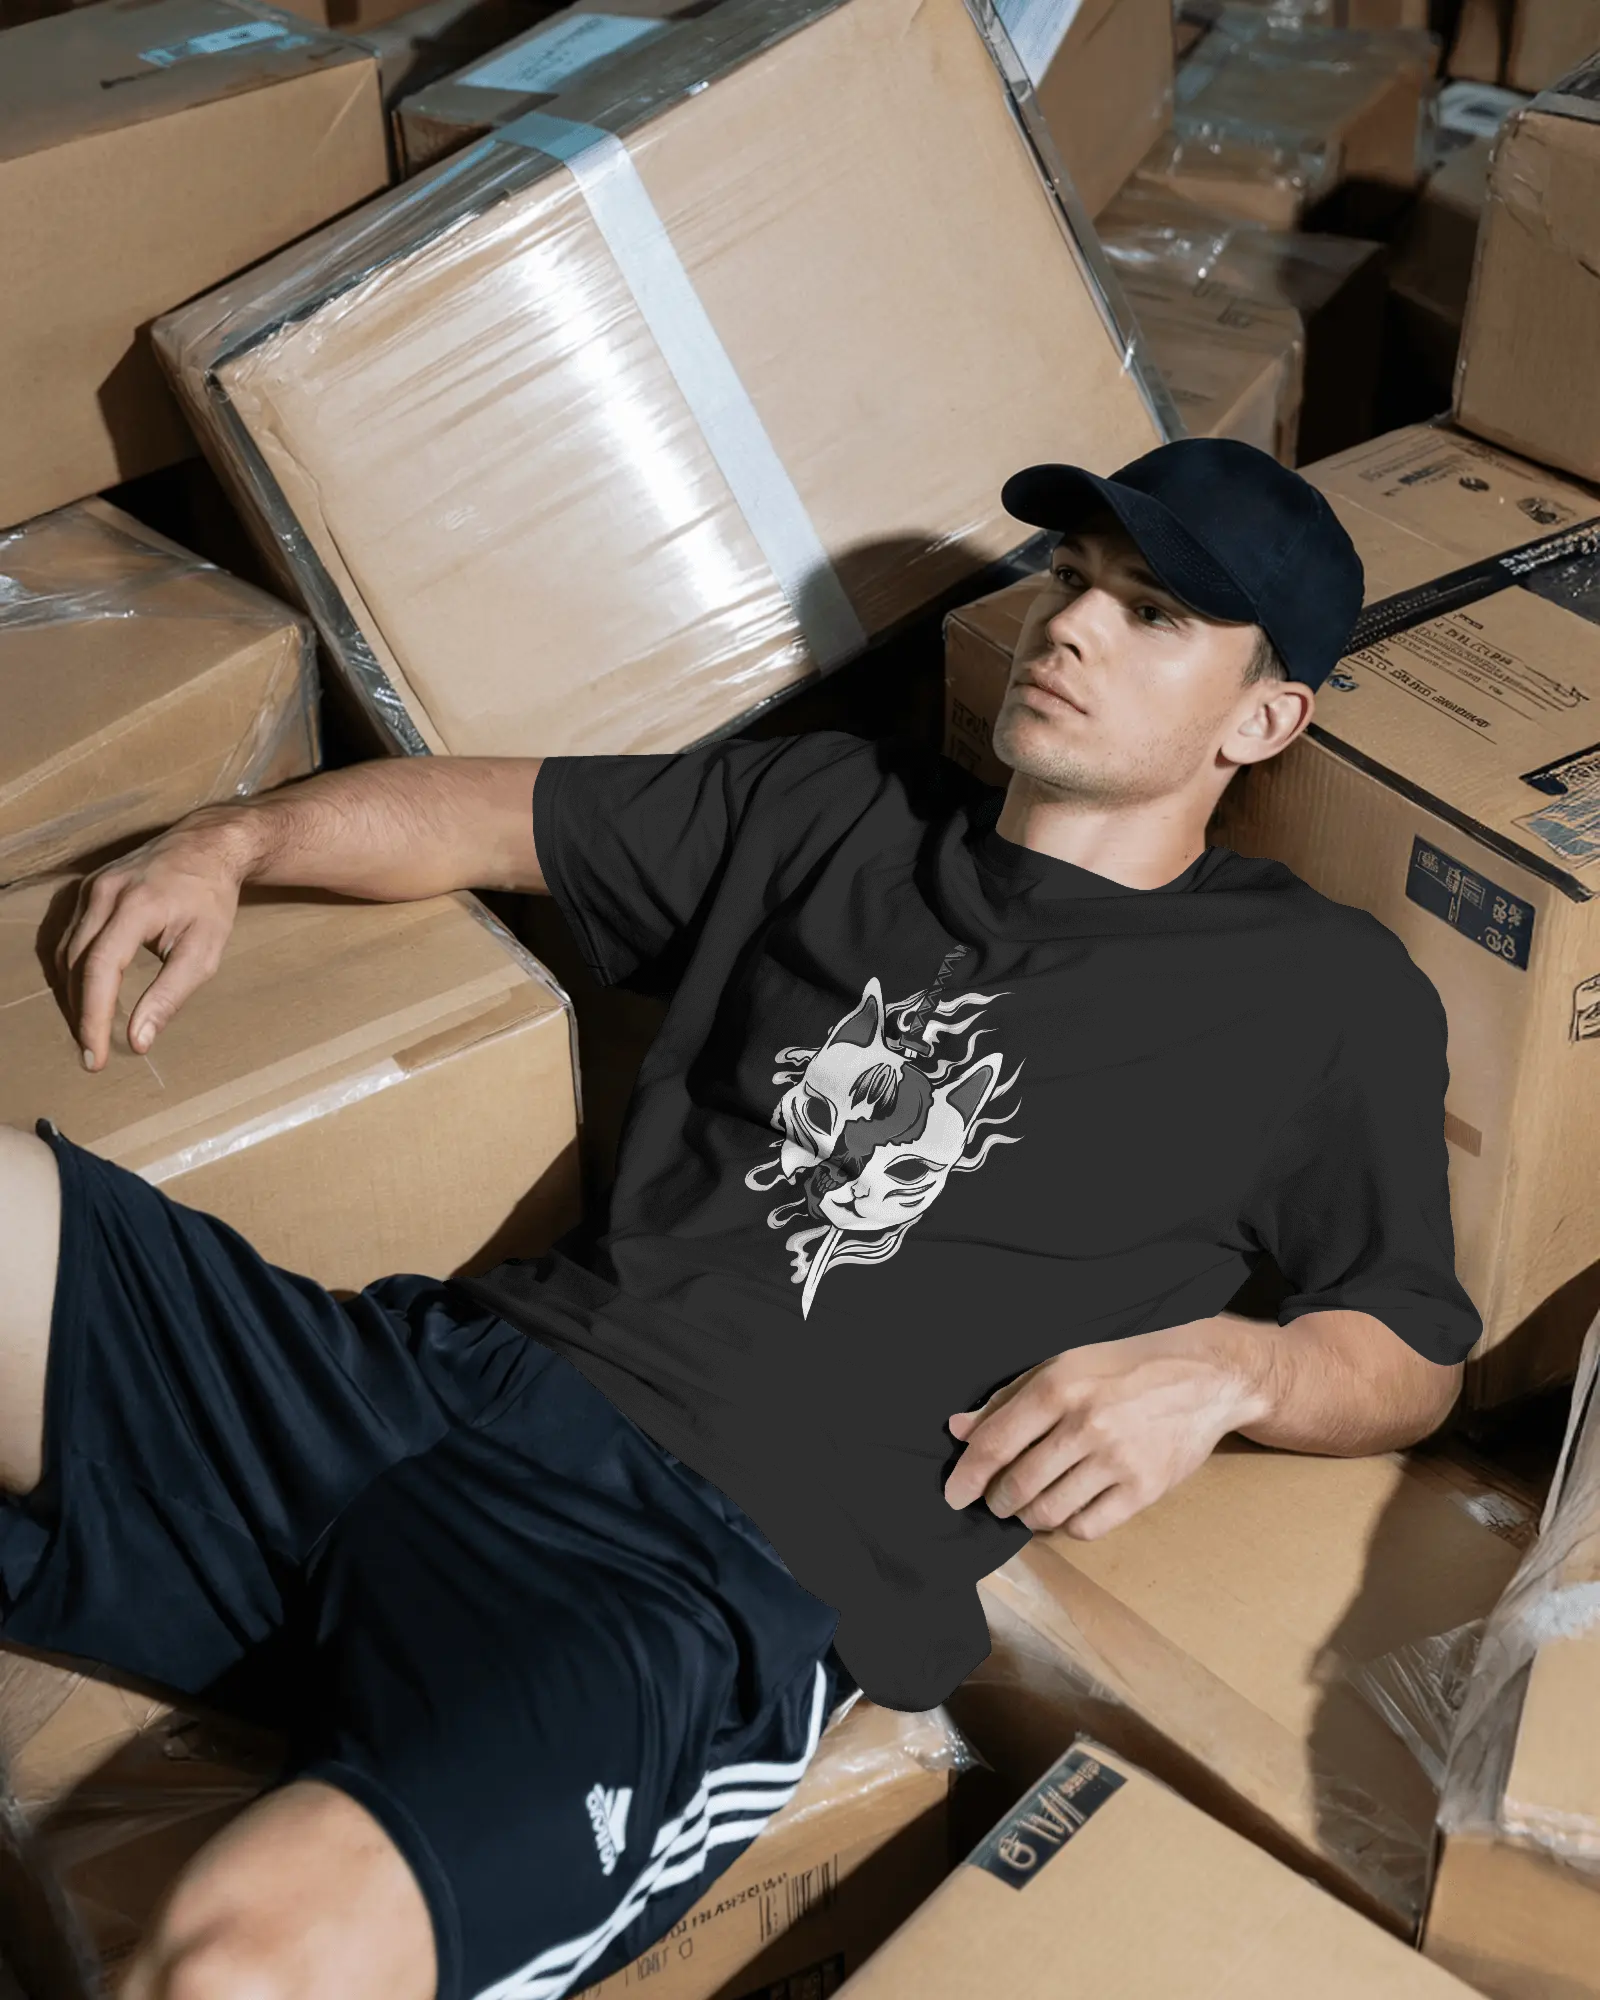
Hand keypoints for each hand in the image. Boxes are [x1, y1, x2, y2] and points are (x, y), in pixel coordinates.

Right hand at [57, 811, 250, 1071]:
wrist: (206, 845)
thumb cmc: (211, 900)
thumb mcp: (204, 951)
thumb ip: (170, 995)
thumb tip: (139, 1040)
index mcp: (135, 907)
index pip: (100, 970)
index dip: (93, 1017)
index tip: (95, 1056)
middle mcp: (103, 894)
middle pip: (75, 964)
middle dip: (80, 1013)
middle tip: (92, 1053)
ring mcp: (90, 888)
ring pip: (64, 952)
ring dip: (72, 994)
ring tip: (88, 1030)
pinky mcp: (87, 888)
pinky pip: (68, 936)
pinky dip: (72, 970)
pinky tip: (83, 994)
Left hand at [942, 1316, 1273, 1539]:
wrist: (1203, 1376)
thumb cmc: (1124, 1366)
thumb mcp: (1063, 1365)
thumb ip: (1008, 1399)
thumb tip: (958, 1429)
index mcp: (1058, 1387)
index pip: (996, 1444)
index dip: (967, 1476)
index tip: (954, 1495)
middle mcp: (1085, 1425)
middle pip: (1018, 1485)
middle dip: (998, 1500)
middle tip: (998, 1499)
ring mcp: (1117, 1460)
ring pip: (1049, 1512)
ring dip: (1029, 1516)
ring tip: (1030, 1504)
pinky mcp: (1145, 1488)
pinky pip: (1088, 1526)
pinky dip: (1067, 1525)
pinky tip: (1067, 1508)